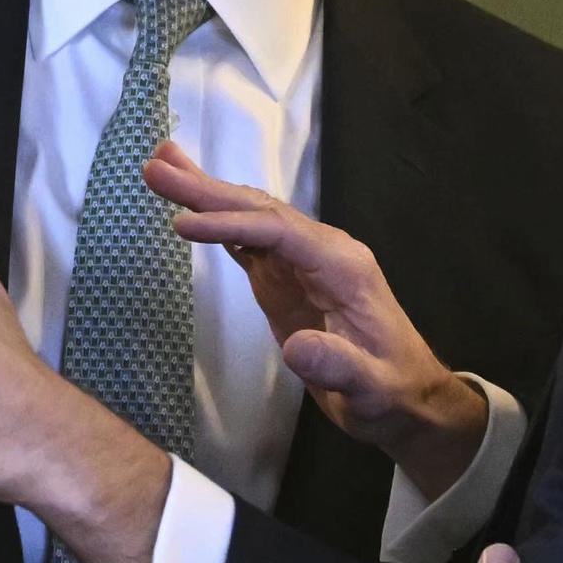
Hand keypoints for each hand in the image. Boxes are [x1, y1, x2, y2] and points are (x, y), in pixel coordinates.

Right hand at [143, 141, 488, 492]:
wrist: (405, 397)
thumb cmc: (391, 390)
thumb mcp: (369, 385)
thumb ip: (337, 364)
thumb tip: (297, 348)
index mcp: (342, 265)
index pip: (279, 232)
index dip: (231, 224)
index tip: (182, 225)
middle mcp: (322, 252)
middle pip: (259, 210)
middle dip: (207, 190)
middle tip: (156, 165)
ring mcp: (303, 263)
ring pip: (251, 218)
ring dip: (206, 195)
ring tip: (161, 167)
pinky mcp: (287, 279)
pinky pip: (250, 241)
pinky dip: (217, 222)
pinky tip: (189, 206)